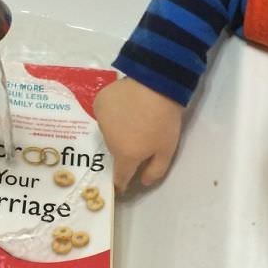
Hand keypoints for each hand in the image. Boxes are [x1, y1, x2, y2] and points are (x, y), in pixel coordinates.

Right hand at [93, 77, 182, 191]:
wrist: (157, 83)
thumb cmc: (164, 120)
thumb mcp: (168, 150)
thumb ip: (155, 171)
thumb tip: (143, 182)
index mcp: (125, 155)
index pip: (120, 177)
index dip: (122, 182)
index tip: (125, 184)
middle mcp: (108, 141)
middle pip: (115, 151)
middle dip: (125, 149)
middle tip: (140, 137)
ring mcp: (101, 121)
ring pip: (109, 132)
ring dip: (118, 130)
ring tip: (134, 118)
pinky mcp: (99, 103)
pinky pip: (104, 115)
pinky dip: (113, 113)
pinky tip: (125, 105)